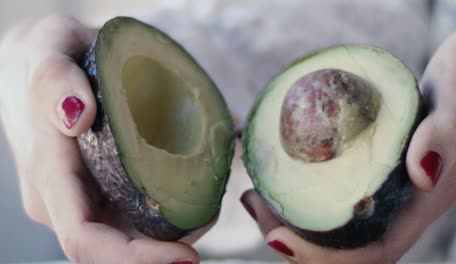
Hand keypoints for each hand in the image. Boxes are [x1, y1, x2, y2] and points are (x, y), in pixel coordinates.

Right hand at [0, 15, 208, 263]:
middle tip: (212, 213)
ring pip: (130, 234)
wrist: (39, 64)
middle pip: (115, 248)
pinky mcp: (100, 187)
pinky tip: (194, 188)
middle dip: (166, 248)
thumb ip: (53, 81)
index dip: (135, 259)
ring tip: (209, 198)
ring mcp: (84, 196)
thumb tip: (76, 116)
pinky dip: (168, 210)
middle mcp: (64, 199)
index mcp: (50, 175)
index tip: (185, 257)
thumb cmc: (45, 57)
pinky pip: (135, 212)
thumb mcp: (46, 52)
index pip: (86, 239)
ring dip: (173, 231)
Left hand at [240, 26, 455, 263]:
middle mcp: (402, 206)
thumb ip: (442, 136)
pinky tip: (276, 176)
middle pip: (345, 248)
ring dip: (292, 220)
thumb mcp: (453, 104)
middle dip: (295, 241)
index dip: (322, 256)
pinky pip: (333, 198)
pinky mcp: (371, 173)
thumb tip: (423, 174)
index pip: (373, 251)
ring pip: (336, 227)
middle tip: (252, 203)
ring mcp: (386, 192)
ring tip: (253, 194)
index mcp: (423, 204)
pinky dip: (301, 196)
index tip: (275, 239)